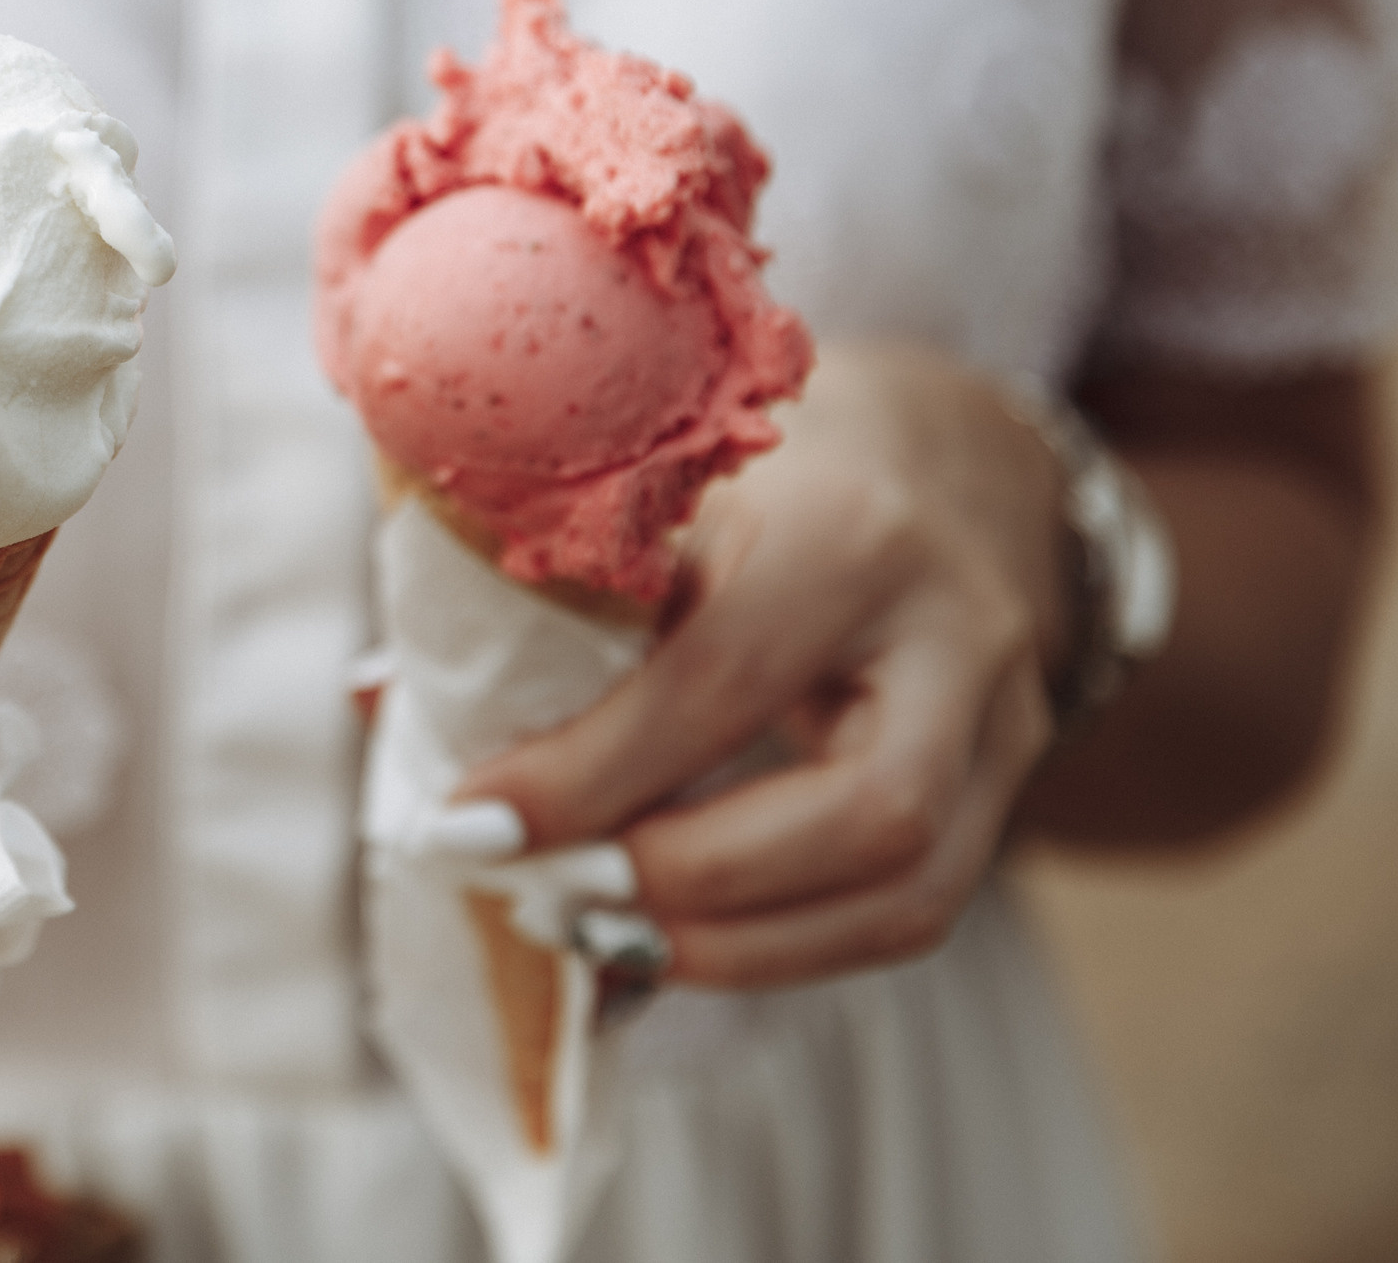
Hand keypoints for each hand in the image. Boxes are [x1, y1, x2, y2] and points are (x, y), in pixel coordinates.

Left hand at [454, 341, 1065, 988]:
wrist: (947, 450)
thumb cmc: (766, 465)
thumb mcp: (664, 484)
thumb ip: (543, 585)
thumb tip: (384, 709)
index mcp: (850, 525)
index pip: (720, 681)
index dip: (587, 774)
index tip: (471, 823)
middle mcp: (955, 626)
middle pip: (864, 810)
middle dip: (687, 878)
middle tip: (553, 893)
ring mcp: (1007, 715)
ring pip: (911, 890)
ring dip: (740, 946)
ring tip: (605, 933)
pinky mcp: (1012, 782)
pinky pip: (917, 907)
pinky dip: (788, 947)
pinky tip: (679, 938)